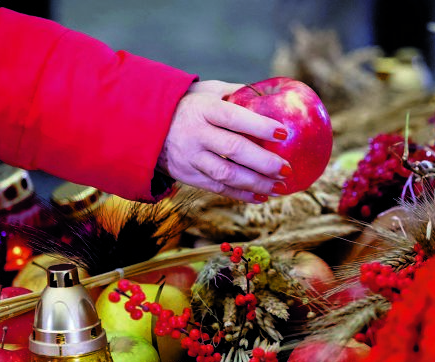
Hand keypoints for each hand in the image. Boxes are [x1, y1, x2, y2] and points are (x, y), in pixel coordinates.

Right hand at [157, 80, 290, 202]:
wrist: (148, 127)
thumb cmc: (187, 104)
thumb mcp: (206, 91)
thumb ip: (236, 93)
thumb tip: (271, 97)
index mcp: (203, 109)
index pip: (234, 118)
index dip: (259, 126)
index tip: (284, 134)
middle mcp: (196, 134)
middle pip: (233, 150)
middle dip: (264, 162)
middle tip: (287, 170)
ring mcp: (191, 157)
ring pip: (226, 175)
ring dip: (256, 183)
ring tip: (279, 188)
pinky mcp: (189, 175)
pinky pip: (217, 188)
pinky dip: (240, 194)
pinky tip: (261, 196)